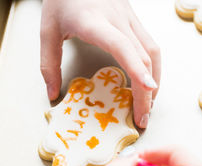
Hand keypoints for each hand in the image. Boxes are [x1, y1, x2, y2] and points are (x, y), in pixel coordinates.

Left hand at [40, 0, 160, 127]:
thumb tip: (54, 94)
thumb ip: (49, 64)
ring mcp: (129, 17)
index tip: (148, 90)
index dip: (137, 68)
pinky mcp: (133, 19)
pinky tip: (147, 81)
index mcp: (94, 22)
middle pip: (142, 56)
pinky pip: (150, 45)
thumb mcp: (47, 31)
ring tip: (147, 104)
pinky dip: (152, 67)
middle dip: (146, 91)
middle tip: (142, 118)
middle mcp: (117, 19)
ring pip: (152, 51)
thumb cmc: (61, 0)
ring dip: (154, 79)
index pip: (122, 46)